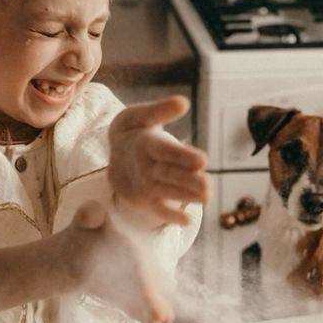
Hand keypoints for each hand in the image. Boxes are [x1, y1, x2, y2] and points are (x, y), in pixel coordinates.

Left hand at [65, 201, 173, 322]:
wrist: (73, 255)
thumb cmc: (84, 232)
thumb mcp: (86, 217)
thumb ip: (89, 212)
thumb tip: (92, 214)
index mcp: (132, 249)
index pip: (140, 266)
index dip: (145, 279)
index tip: (147, 291)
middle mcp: (139, 268)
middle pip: (147, 286)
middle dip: (155, 301)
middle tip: (164, 317)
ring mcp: (135, 285)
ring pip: (147, 301)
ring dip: (154, 314)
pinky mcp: (128, 299)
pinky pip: (139, 311)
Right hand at [108, 95, 209, 225]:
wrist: (113, 157)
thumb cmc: (133, 130)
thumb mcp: (139, 115)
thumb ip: (160, 109)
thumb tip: (184, 102)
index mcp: (142, 143)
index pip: (162, 150)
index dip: (181, 156)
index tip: (202, 160)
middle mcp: (141, 167)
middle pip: (165, 174)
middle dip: (187, 181)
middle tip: (208, 186)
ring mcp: (142, 186)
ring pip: (164, 192)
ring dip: (185, 196)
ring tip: (207, 197)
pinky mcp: (144, 200)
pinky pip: (156, 210)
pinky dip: (169, 216)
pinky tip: (187, 220)